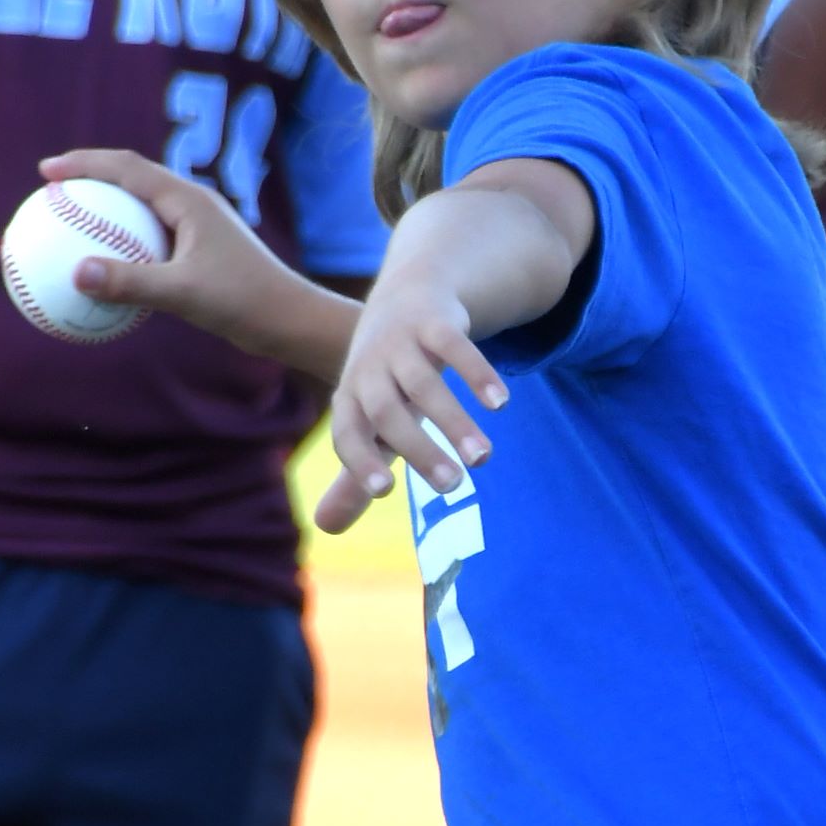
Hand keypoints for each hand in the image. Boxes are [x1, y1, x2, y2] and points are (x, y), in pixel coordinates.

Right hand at [39, 147, 279, 344]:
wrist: (289, 319)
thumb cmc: (244, 302)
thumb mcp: (183, 294)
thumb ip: (130, 283)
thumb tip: (77, 272)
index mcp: (188, 199)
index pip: (126, 167)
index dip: (83, 164)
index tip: (46, 172)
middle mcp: (192, 205)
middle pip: (131, 178)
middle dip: (90, 177)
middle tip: (52, 190)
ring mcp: (196, 227)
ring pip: (141, 208)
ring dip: (106, 209)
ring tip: (70, 222)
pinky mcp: (199, 252)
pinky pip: (150, 238)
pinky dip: (122, 243)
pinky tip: (103, 269)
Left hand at [315, 278, 507, 535]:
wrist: (406, 297)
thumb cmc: (386, 380)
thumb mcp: (369, 423)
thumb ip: (352, 476)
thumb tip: (326, 528)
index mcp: (350, 400)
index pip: (347, 434)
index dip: (359, 462)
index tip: (384, 493)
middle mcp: (370, 370)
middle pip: (387, 412)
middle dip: (419, 451)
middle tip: (453, 487)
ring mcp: (401, 343)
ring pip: (424, 384)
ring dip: (454, 422)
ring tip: (483, 458)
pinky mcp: (434, 322)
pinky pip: (454, 347)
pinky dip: (477, 375)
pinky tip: (499, 405)